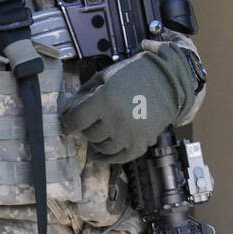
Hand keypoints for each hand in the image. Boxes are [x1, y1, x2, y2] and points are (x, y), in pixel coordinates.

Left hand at [58, 46, 193, 162]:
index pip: (75, 120)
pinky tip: (101, 154)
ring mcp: (130, 134)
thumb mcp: (103, 77)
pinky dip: (109, 157)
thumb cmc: (133, 75)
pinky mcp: (141, 143)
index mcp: (104, 99)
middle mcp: (116, 119)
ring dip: (98, 141)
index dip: (67, 122)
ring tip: (103, 130)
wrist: (167, 80)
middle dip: (87, 127)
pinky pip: (120, 158)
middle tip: (93, 119)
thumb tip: (66, 112)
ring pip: (102, 148)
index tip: (67, 122)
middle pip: (89, 135)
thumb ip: (82, 94)